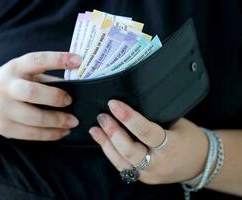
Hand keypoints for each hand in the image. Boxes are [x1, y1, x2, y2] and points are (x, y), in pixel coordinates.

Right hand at [0, 51, 80, 140]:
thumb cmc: (10, 84)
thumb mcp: (23, 73)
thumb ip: (46, 78)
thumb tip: (76, 86)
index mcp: (15, 68)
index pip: (37, 60)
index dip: (58, 59)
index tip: (78, 60)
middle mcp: (6, 87)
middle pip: (31, 92)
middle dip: (54, 97)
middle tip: (69, 101)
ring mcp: (3, 109)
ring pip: (33, 118)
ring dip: (57, 121)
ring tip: (73, 122)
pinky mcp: (4, 128)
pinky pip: (31, 134)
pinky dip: (50, 135)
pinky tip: (62, 132)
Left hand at [89, 100, 208, 183]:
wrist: (200, 163)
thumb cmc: (190, 139)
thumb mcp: (177, 123)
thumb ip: (154, 118)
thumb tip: (129, 107)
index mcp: (172, 147)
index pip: (146, 131)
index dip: (128, 117)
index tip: (114, 104)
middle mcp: (160, 164)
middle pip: (130, 151)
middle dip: (113, 133)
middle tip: (102, 116)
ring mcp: (150, 175)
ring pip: (122, 162)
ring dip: (106, 144)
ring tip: (95, 128)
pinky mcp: (143, 178)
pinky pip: (123, 167)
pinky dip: (111, 153)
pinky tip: (102, 141)